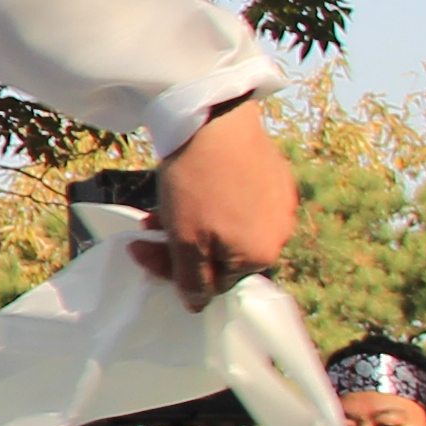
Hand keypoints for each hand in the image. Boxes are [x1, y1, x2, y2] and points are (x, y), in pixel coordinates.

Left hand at [134, 95, 297, 312]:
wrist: (216, 119)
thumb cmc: (198, 185)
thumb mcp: (185, 241)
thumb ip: (191, 279)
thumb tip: (198, 306)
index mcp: (260, 255)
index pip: (215, 283)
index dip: (176, 271)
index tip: (146, 252)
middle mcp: (279, 233)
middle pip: (222, 253)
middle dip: (182, 245)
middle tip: (150, 229)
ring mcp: (279, 202)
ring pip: (227, 226)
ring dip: (191, 223)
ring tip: (161, 206)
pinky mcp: (274, 175)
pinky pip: (239, 200)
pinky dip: (212, 199)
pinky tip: (189, 186)